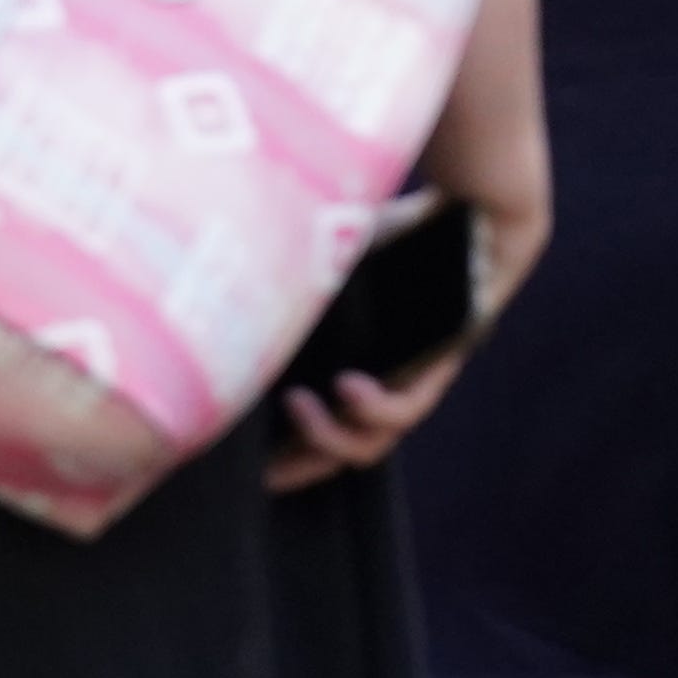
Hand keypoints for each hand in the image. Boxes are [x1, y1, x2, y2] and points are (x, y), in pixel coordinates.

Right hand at [270, 162, 543, 492]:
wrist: (468, 208)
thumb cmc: (389, 229)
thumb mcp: (317, 265)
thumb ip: (279, 291)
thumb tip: (209, 295)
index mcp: (356, 365)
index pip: (323, 430)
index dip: (287, 457)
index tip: (248, 470)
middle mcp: (388, 379)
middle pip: (347, 451)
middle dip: (303, 467)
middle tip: (266, 469)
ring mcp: (418, 376)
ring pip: (376, 442)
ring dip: (330, 437)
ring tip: (299, 405)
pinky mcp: (444, 364)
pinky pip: (411, 406)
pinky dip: (374, 406)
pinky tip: (346, 386)